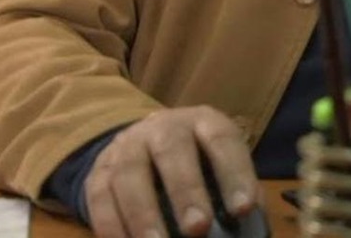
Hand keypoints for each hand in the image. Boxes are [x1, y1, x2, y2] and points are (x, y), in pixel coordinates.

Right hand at [84, 106, 259, 236]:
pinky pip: (100, 196)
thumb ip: (240, 194)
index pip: (222, 141)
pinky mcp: (99, 171)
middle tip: (198, 229)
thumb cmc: (198, 162)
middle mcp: (164, 127)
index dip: (234, 174)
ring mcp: (128, 146)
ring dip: (142, 213)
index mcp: (205, 122)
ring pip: (130, 173)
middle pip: (172, 151)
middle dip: (186, 191)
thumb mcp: (222, 166)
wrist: (146, 144)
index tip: (243, 210)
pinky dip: (110, 224)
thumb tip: (252, 229)